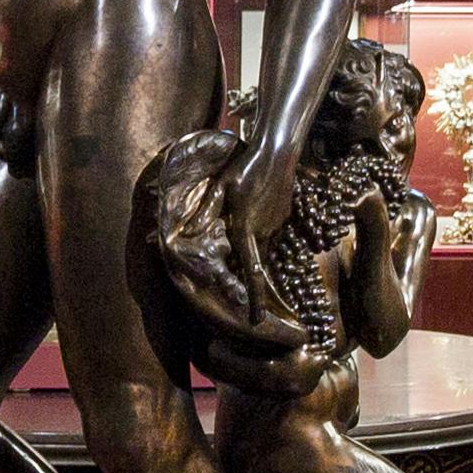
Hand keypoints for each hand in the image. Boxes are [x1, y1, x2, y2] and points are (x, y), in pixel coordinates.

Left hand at [154, 157, 299, 347]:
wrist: (277, 152)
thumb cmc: (244, 168)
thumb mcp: (220, 187)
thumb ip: (207, 211)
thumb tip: (189, 233)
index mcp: (245, 229)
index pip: (252, 272)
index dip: (255, 299)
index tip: (257, 320)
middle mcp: (263, 232)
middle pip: (253, 258)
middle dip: (245, 264)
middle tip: (235, 243)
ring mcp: (276, 225)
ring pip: (261, 244)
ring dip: (251, 240)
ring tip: (245, 212)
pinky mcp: (284, 217)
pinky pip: (269, 231)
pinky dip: (260, 227)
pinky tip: (255, 203)